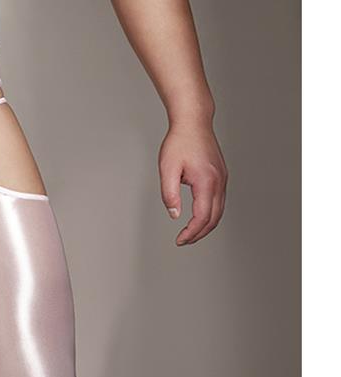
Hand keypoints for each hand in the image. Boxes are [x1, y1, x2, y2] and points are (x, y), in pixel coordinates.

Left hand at [158, 121, 227, 245]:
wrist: (193, 122)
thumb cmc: (179, 142)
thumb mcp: (167, 169)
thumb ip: (169, 195)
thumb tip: (174, 215)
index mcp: (206, 181)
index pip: (202, 217)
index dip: (191, 233)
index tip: (179, 240)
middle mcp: (219, 181)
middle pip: (214, 218)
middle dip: (199, 234)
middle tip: (183, 241)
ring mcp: (222, 178)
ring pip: (219, 211)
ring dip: (205, 226)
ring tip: (190, 234)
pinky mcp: (221, 176)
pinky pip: (219, 202)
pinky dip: (210, 214)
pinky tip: (198, 218)